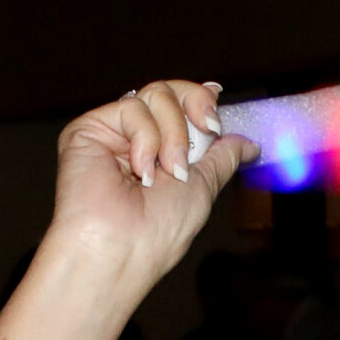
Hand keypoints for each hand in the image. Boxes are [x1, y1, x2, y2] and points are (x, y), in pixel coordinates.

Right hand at [47, 79, 256, 304]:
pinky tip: (139, 170)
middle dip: (197, 106)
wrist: (122, 249)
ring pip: (156, 95)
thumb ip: (223, 158)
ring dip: (173, 135)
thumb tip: (249, 143)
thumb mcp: (204, 189)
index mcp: (164, 152)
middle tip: (208, 129)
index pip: (186, 107)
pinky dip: (146, 139)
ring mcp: (114, 132)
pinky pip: (132, 108)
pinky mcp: (90, 128)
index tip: (218, 122)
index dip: (203, 102)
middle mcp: (138, 139)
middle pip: (172, 91)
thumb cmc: (159, 233)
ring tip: (165, 172)